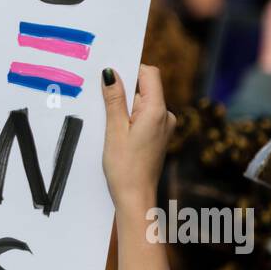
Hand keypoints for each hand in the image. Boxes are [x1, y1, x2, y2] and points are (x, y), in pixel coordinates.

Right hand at [102, 64, 175, 208]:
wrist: (136, 198)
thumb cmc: (124, 167)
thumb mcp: (114, 130)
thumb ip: (114, 99)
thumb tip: (110, 73)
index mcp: (157, 110)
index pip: (149, 73)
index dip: (130, 70)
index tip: (110, 77)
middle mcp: (166, 116)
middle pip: (145, 88)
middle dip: (124, 93)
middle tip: (104, 106)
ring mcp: (165, 126)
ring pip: (143, 104)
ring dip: (125, 109)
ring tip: (111, 127)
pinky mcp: (160, 136)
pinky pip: (145, 117)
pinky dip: (131, 120)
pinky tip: (118, 135)